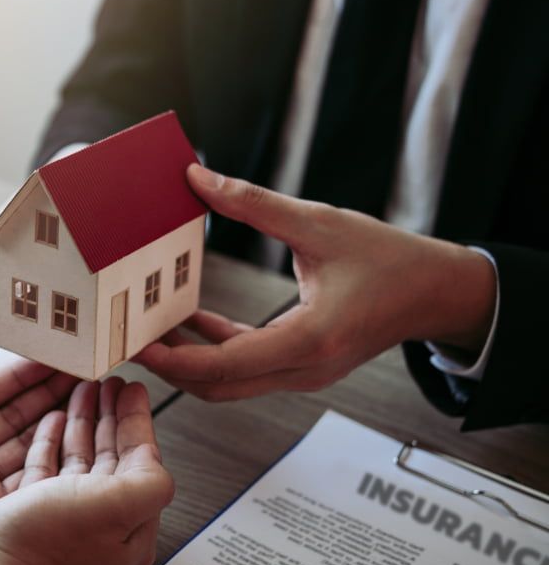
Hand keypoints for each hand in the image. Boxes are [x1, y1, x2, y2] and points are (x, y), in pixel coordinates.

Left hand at [0, 361, 80, 564]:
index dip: (16, 376)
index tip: (45, 357)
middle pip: (12, 417)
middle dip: (46, 393)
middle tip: (78, 370)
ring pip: (25, 444)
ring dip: (56, 418)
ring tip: (86, 391)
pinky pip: (25, 478)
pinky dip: (50, 454)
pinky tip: (73, 427)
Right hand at [0, 378, 173, 564]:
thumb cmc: (47, 545)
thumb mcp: (118, 507)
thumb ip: (150, 480)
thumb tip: (154, 458)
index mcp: (129, 528)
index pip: (142, 462)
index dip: (138, 421)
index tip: (134, 389)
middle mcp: (99, 525)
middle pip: (111, 457)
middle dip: (111, 416)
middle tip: (110, 382)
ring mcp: (63, 521)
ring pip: (79, 459)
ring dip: (82, 421)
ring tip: (82, 389)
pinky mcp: (28, 515)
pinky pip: (46, 470)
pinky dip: (51, 440)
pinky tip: (52, 419)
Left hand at [134, 163, 496, 400]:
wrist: (436, 291)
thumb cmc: (388, 259)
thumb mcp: (317, 223)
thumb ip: (253, 203)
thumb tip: (198, 177)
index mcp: (309, 340)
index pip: (225, 366)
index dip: (175, 359)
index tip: (137, 343)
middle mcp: (304, 369)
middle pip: (219, 387)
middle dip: (171, 367)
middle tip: (129, 340)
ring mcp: (303, 375)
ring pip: (231, 384)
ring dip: (190, 361)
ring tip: (151, 328)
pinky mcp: (302, 367)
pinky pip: (247, 369)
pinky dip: (215, 351)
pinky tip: (191, 320)